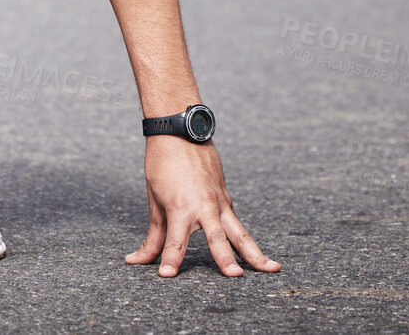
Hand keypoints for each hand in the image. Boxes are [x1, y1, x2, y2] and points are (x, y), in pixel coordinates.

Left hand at [124, 136, 280, 277]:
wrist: (180, 131)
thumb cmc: (162, 164)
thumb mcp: (154, 200)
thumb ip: (152, 236)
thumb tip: (136, 260)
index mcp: (180, 207)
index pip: (175, 241)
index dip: (170, 260)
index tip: (166, 276)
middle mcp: (203, 206)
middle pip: (217, 238)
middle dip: (226, 259)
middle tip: (235, 276)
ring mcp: (219, 202)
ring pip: (240, 232)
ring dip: (255, 253)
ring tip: (272, 269)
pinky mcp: (226, 198)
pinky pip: (237, 223)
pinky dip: (246, 240)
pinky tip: (257, 256)